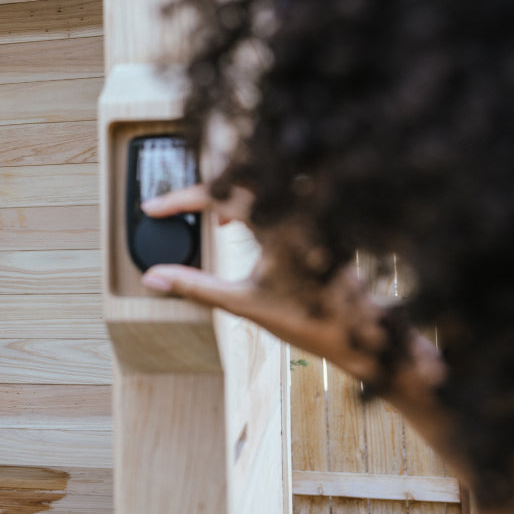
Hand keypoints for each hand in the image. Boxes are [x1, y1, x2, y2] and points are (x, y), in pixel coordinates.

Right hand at [138, 184, 397, 383]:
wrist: (361, 335)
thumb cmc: (312, 320)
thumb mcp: (242, 303)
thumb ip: (194, 286)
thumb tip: (155, 277)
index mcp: (278, 222)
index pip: (217, 194)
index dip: (177, 200)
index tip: (152, 209)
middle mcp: (295, 210)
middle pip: (237, 179)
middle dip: (202, 190)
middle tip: (175, 207)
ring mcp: (307, 214)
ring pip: (256, 186)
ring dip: (226, 196)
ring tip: (208, 218)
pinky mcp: (313, 223)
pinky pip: (272, 197)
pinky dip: (246, 204)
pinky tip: (235, 225)